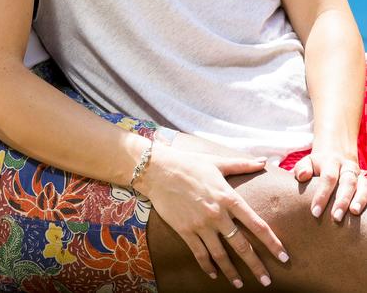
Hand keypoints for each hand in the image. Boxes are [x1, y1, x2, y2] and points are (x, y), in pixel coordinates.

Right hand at [141, 143, 288, 287]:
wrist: (158, 170)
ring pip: (221, 255)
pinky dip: (207, 266)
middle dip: (256, 265)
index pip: (256, 224)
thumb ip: (241, 165)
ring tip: (239, 284)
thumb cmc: (189, 163)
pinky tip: (213, 274)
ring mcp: (201, 224)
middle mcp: (217, 214)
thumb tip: (263, 161)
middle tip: (266, 281)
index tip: (283, 256)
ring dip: (232, 272)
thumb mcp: (217, 162)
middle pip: (241, 246)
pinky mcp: (185, 231)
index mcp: (228, 197)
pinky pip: (199, 254)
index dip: (272, 242)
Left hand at [293, 148, 366, 219]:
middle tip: (335, 217)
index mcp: (331, 161)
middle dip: (342, 200)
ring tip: (353, 213)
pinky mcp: (365, 183)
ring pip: (362, 186)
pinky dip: (366, 201)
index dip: (322, 195)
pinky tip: (363, 214)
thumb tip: (303, 176)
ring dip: (359, 200)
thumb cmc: (317, 167)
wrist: (335, 158)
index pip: (328, 177)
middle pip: (347, 182)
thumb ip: (302, 168)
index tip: (315, 212)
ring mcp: (358, 175)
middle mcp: (347, 167)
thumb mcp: (307, 163)